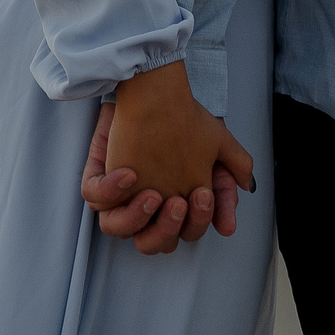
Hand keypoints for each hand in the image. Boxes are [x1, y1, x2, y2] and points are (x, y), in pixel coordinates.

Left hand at [86, 62, 254, 255]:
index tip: (204, 194)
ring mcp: (119, 197)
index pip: (186, 232)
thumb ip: (234, 172)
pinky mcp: (99, 178)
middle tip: (178, 200)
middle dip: (167, 228)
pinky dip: (110, 192)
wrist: (156, 90)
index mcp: (173, 208)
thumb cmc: (185, 120)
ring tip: (152, 196)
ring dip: (136, 219)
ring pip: (117, 230)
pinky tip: (128, 173)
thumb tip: (238, 208)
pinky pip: (95, 198)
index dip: (196, 222)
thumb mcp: (217, 144)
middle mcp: (145, 209)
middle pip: (153, 243)